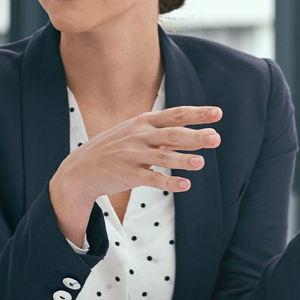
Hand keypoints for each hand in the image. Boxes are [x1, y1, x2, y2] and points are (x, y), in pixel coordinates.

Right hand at [49, 105, 221, 242]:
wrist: (82, 169)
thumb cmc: (115, 149)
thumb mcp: (135, 133)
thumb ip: (164, 133)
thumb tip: (197, 133)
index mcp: (143, 122)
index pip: (175, 115)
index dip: (197, 114)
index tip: (218, 113)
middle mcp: (139, 136)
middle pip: (171, 134)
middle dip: (195, 136)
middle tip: (216, 139)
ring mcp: (133, 155)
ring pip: (162, 156)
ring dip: (183, 160)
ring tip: (201, 163)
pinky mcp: (128, 174)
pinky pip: (152, 178)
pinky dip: (169, 182)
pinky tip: (185, 185)